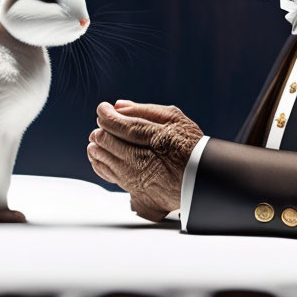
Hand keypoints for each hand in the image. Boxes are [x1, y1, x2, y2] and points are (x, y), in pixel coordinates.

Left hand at [87, 100, 202, 221]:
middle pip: (111, 143)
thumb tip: (119, 106)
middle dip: (101, 133)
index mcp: (156, 138)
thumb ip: (145, 110)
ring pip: (108, 161)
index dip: (108, 117)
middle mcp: (146, 159)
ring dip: (97, 149)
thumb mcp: (174, 118)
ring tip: (94, 141)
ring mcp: (140, 177)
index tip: (102, 110)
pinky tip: (98, 157)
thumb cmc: (189, 144)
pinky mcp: (137, 191)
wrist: (202, 178)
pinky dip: (100, 165)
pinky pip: (111, 177)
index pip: (123, 125)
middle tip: (98, 127)